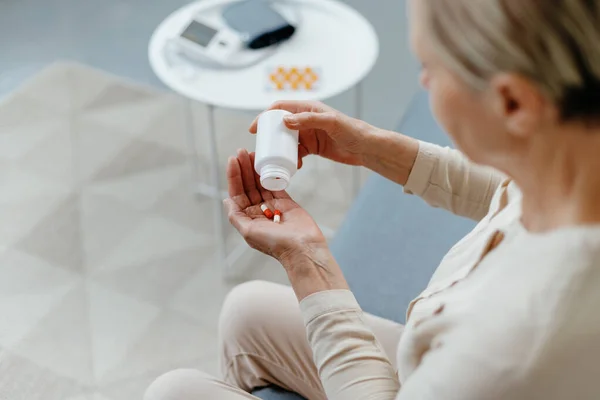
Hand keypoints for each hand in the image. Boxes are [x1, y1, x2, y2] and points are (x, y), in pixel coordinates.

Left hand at [224, 149, 326, 263]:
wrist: (302, 248)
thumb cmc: (275, 243)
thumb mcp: (249, 232)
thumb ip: (236, 216)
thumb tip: (225, 200)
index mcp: (248, 219)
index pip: (237, 193)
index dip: (234, 177)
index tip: (233, 160)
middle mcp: (258, 212)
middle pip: (248, 186)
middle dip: (243, 169)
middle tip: (242, 152)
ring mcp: (272, 206)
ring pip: (260, 184)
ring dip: (255, 169)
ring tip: (252, 153)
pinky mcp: (286, 202)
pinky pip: (276, 185)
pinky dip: (270, 174)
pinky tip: (265, 164)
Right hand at [249, 100, 371, 168]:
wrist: (366, 148)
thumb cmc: (352, 131)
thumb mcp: (330, 122)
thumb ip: (309, 119)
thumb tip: (285, 120)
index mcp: (308, 108)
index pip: (280, 108)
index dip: (265, 116)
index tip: (255, 129)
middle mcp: (306, 119)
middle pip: (280, 125)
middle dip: (270, 136)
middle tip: (263, 150)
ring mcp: (309, 134)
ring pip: (287, 140)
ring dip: (280, 150)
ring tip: (277, 161)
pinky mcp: (313, 147)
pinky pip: (296, 152)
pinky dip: (292, 158)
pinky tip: (294, 166)